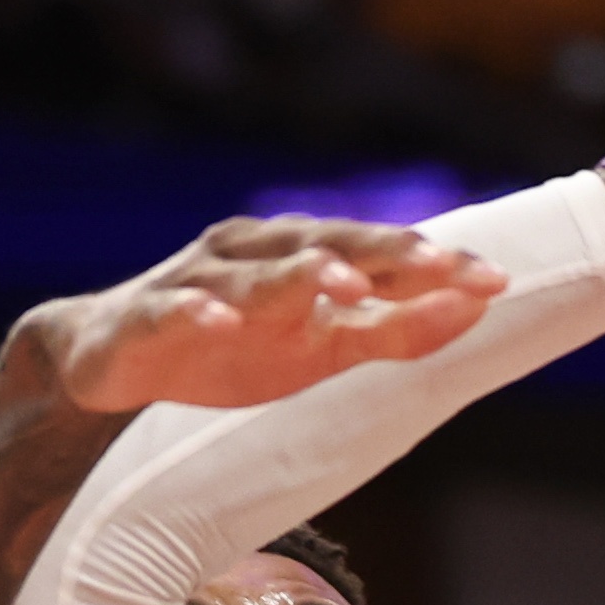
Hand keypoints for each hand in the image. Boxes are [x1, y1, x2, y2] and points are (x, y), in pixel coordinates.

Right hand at [32, 217, 505, 413]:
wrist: (108, 361)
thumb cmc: (228, 348)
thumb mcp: (319, 349)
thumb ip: (393, 332)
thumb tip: (475, 310)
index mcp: (299, 255)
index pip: (378, 252)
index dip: (435, 263)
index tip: (496, 279)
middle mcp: (252, 254)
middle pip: (324, 244)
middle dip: (383, 252)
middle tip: (439, 262)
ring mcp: (196, 282)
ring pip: (252, 273)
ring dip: (299, 274)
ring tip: (345, 282)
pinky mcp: (145, 316)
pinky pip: (173, 310)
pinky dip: (197, 312)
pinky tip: (223, 322)